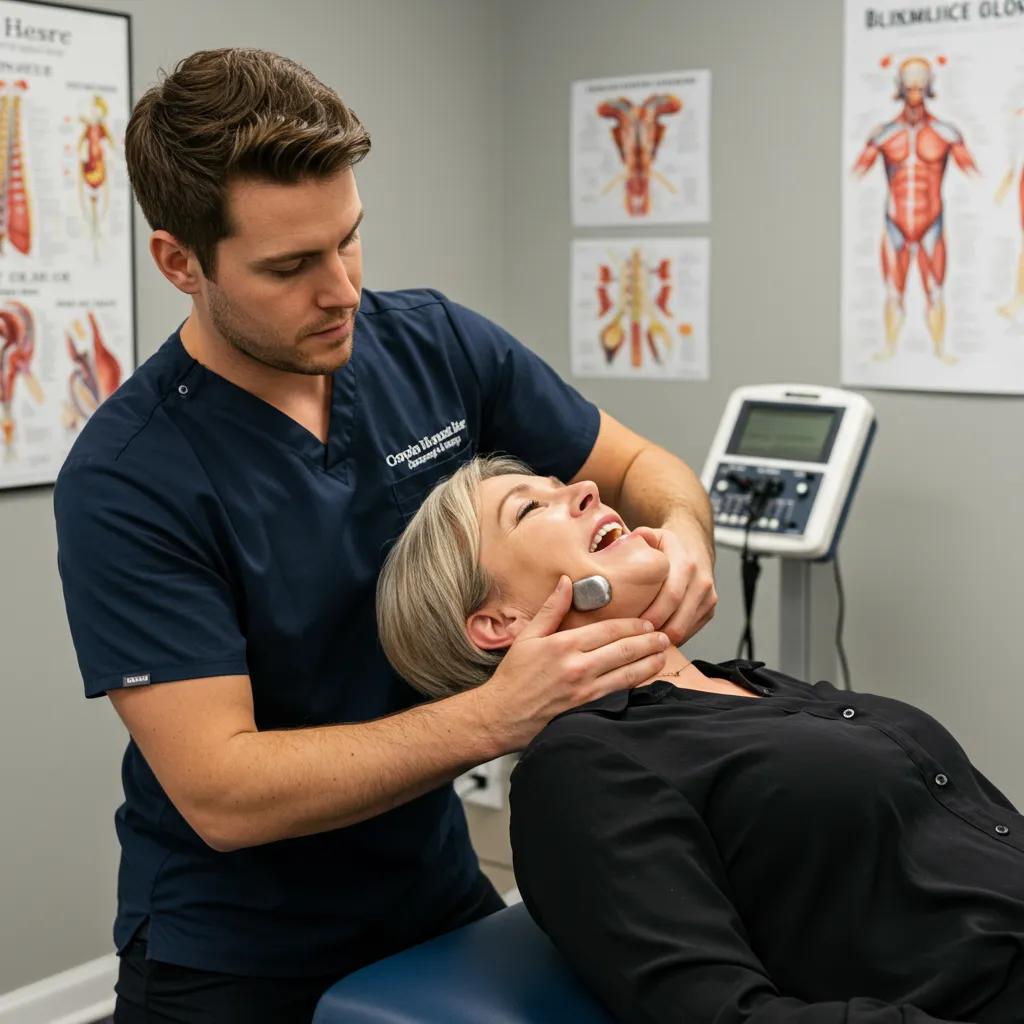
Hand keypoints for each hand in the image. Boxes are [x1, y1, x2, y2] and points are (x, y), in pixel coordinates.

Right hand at [476, 576, 669, 750]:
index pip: (609, 630)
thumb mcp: (527, 637)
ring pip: (627, 673)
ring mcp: (585, 690)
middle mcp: (578, 667)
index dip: (632, 626)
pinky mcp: (587, 709)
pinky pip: (619, 694)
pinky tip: (646, 679)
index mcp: (564, 645)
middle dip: (647, 642)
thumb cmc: (514, 676)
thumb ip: (551, 609)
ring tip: (662, 655)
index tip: (646, 623)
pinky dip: (636, 685)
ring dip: (649, 663)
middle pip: (624, 650)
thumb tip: (567, 582)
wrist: (502, 715)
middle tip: (663, 637)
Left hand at [632, 523, 716, 645]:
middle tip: (637, 640)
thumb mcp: (654, 535)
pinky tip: (656, 636)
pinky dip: (674, 637)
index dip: (654, 614)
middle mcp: (701, 581)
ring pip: (686, 628)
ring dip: (665, 638)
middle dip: (657, 633)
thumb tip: (632, 538)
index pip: (672, 595)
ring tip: (643, 641)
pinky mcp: (710, 608)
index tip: (636, 624)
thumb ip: (641, 537)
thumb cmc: (667, 545)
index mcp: (686, 563)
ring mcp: (708, 596)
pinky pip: (691, 630)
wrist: (694, 544)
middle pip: (679, 618)